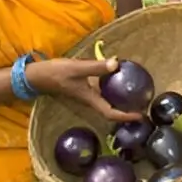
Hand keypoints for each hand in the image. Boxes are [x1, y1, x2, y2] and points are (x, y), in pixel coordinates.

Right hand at [26, 58, 143, 122]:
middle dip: (127, 111)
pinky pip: (102, 91)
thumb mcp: (78, 68)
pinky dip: (112, 88)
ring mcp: (87, 94)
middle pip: (111, 110)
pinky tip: (118, 78)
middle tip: (142, 105)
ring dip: (121, 100)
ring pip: (107, 101)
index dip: (126, 117)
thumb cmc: (57, 73)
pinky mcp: (84, 88)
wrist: (38, 75)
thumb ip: (96, 67)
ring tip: (135, 94)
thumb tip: (117, 64)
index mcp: (90, 99)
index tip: (140, 116)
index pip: (111, 113)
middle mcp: (90, 100)